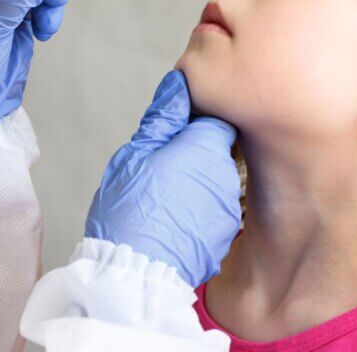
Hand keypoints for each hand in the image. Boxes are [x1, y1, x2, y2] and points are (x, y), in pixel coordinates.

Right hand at [85, 70, 241, 287]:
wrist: (134, 273)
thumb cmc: (128, 209)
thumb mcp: (134, 154)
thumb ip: (163, 117)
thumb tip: (179, 84)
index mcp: (206, 148)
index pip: (216, 118)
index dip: (194, 123)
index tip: (171, 135)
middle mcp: (226, 175)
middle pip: (216, 151)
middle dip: (192, 155)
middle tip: (159, 169)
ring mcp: (228, 209)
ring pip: (213, 183)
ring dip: (194, 185)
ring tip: (162, 200)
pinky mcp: (224, 237)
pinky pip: (212, 212)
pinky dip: (196, 213)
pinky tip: (171, 222)